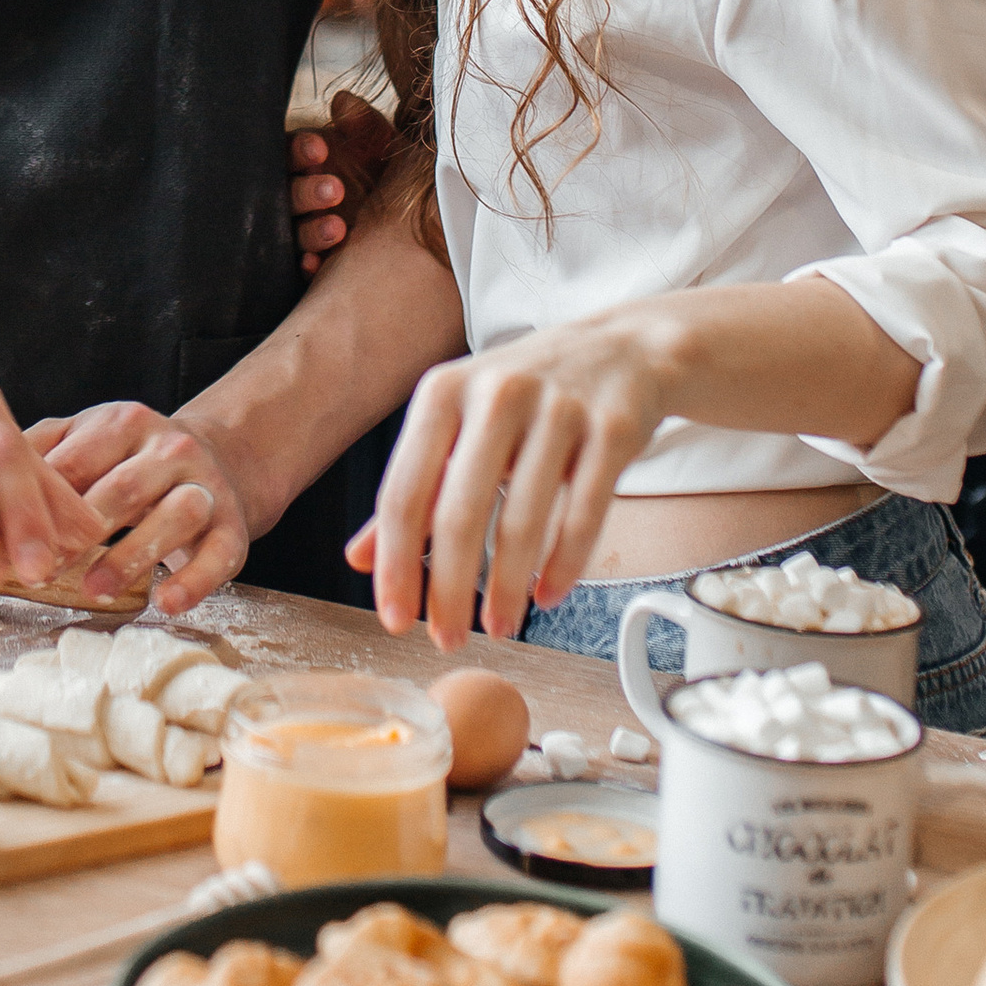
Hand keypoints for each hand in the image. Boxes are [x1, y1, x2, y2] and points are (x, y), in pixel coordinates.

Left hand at [26, 400, 255, 620]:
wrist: (222, 458)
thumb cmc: (132, 459)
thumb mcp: (87, 439)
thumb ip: (38, 453)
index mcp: (124, 423)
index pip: (76, 459)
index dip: (39, 501)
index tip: (5, 538)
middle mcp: (169, 448)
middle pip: (123, 488)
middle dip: (80, 532)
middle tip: (40, 570)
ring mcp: (206, 486)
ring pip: (175, 515)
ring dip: (132, 555)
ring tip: (92, 589)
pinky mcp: (233, 527)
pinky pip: (219, 554)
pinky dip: (193, 580)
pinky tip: (164, 602)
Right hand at [289, 90, 394, 275]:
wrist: (409, 222)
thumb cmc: (383, 174)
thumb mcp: (381, 147)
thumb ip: (364, 124)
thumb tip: (344, 101)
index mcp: (307, 164)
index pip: (289, 153)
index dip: (299, 150)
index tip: (319, 149)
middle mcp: (299, 197)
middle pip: (287, 194)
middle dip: (307, 192)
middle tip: (335, 190)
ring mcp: (303, 231)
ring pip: (293, 232)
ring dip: (310, 231)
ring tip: (338, 228)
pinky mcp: (313, 261)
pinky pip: (302, 267)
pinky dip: (307, 265)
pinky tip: (317, 264)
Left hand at [347, 323, 665, 646]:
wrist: (626, 347)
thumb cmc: (529, 393)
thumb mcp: (461, 421)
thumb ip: (413, 485)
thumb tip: (359, 557)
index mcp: (444, 392)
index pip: (403, 493)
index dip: (395, 565)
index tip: (395, 618)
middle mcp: (497, 393)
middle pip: (457, 514)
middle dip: (448, 591)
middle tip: (447, 639)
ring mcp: (559, 408)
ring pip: (522, 521)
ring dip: (505, 589)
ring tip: (499, 626)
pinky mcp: (613, 428)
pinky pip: (583, 514)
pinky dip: (563, 567)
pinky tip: (547, 595)